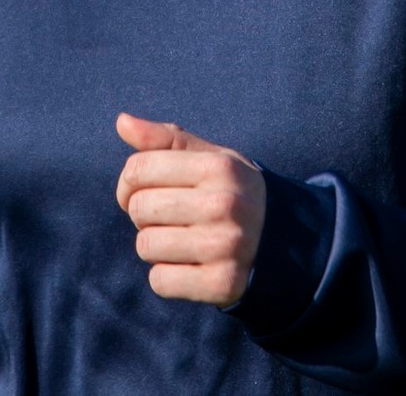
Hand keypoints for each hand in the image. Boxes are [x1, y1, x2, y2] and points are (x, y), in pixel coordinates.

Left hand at [114, 112, 265, 305]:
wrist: (283, 241)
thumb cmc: (232, 192)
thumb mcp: (210, 158)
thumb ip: (165, 139)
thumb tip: (122, 121)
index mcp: (218, 167)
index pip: (137, 169)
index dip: (130, 181)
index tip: (144, 190)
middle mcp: (224, 205)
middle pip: (138, 208)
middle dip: (144, 213)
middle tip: (169, 217)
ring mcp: (225, 247)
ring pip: (145, 246)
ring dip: (155, 246)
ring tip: (182, 240)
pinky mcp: (222, 284)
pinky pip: (160, 281)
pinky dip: (166, 276)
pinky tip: (190, 266)